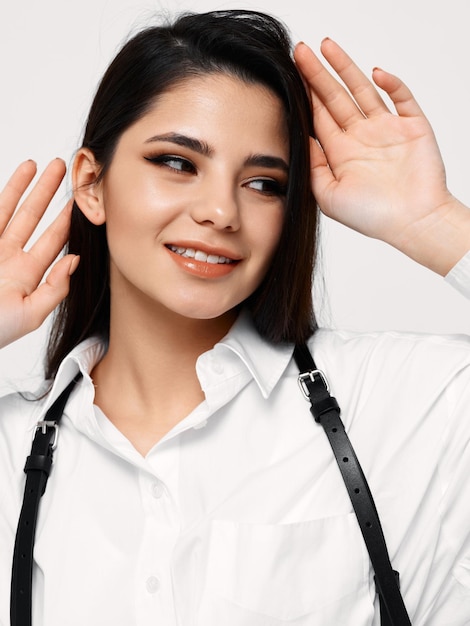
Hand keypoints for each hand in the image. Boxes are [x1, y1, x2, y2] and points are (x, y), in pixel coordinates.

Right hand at [0, 159, 78, 348]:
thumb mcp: (30, 314)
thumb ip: (55, 289)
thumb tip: (75, 261)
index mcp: (28, 275)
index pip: (53, 241)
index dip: (67, 220)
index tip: (82, 199)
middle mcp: (10, 258)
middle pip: (34, 218)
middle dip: (48, 193)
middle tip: (65, 168)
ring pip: (10, 210)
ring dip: (23, 187)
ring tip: (37, 164)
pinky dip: (4, 196)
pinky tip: (16, 176)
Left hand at [294, 39, 469, 274]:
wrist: (412, 223)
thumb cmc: (371, 216)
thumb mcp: (328, 196)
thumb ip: (313, 166)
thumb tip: (303, 138)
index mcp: (341, 153)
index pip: (319, 116)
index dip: (306, 94)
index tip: (291, 73)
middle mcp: (361, 137)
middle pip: (335, 97)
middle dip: (318, 74)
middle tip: (300, 51)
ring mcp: (387, 130)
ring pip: (363, 90)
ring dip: (346, 68)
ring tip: (327, 46)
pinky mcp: (412, 127)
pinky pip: (401, 98)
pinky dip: (391, 83)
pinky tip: (375, 73)